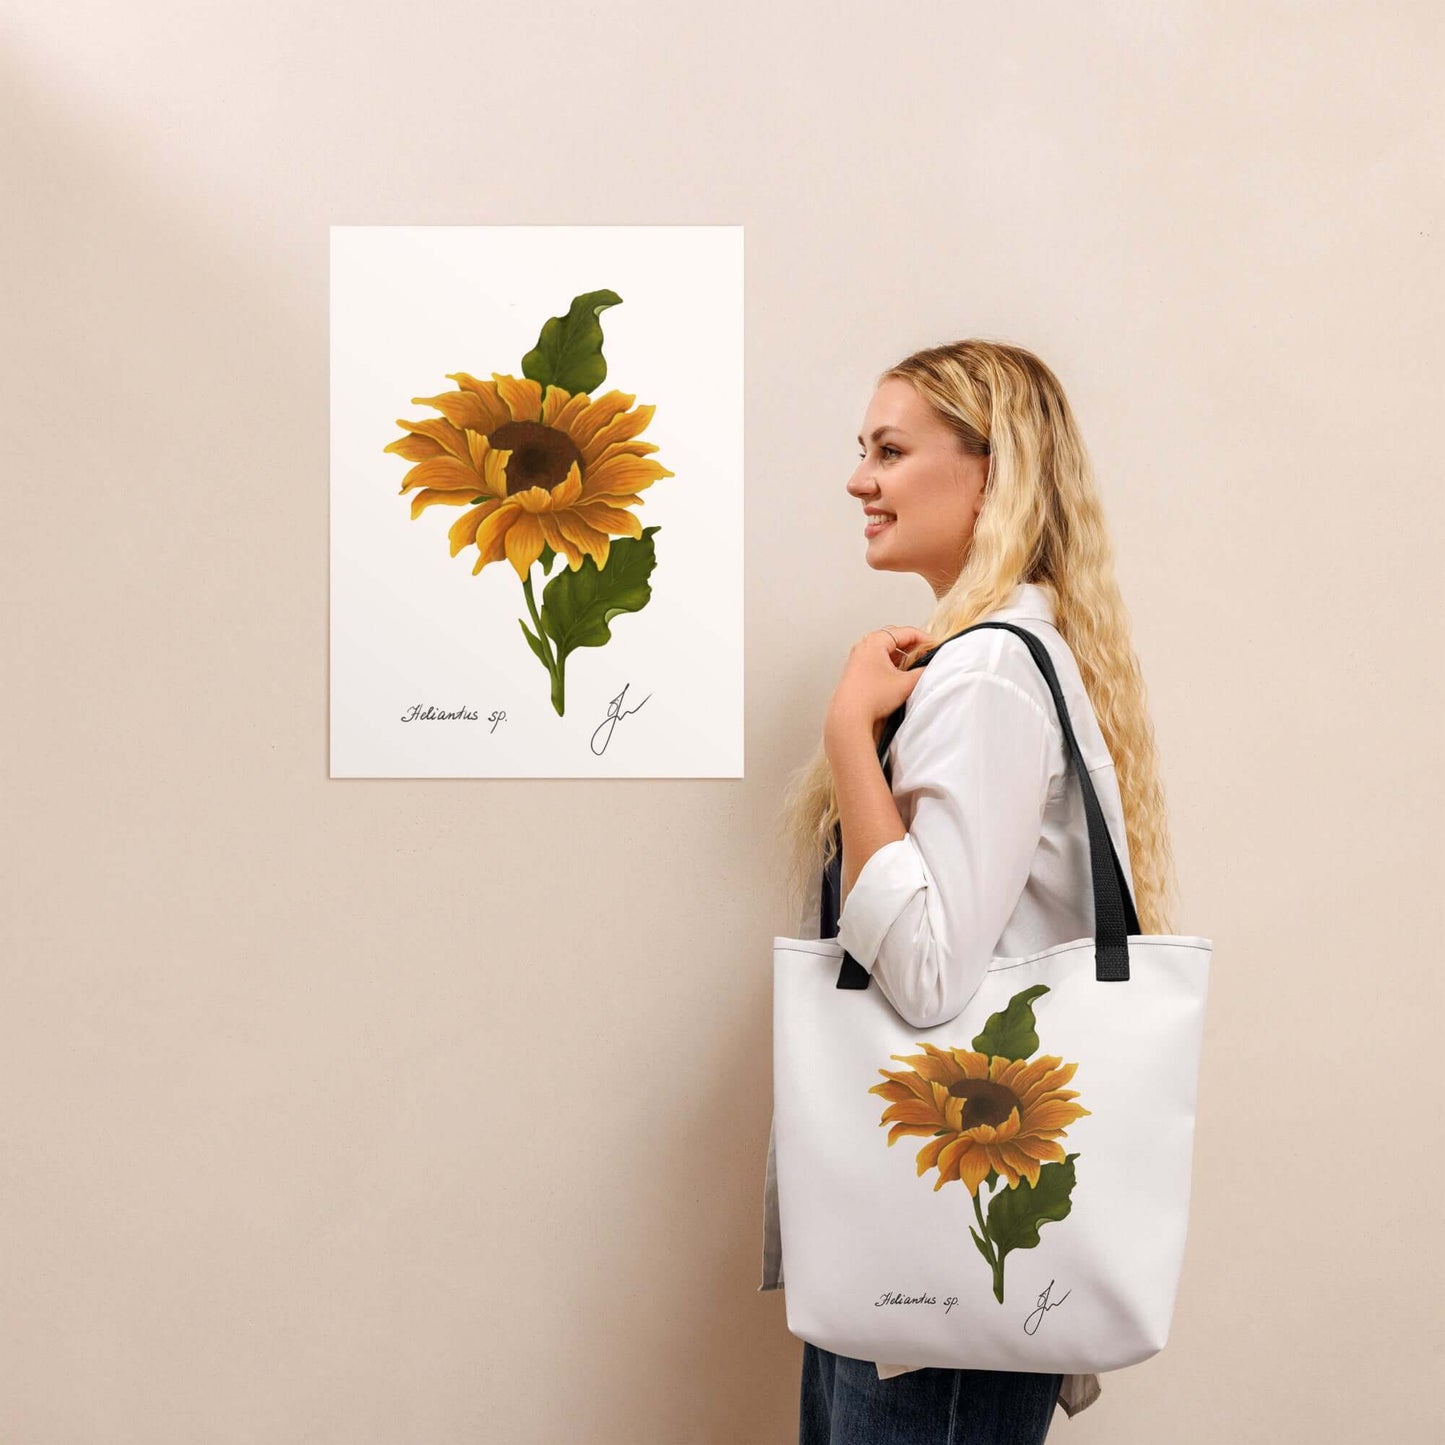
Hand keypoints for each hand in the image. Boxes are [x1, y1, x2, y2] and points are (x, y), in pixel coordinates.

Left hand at [824, 625, 933, 752]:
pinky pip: (878, 660)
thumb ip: (924, 672)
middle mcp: (864, 646)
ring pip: (886, 650)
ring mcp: (858, 658)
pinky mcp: (856, 670)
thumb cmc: (871, 698)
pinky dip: (891, 664)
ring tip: (914, 667)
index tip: (936, 647)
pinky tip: (899, 676)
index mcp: (875, 641)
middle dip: (913, 646)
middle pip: (895, 638)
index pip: (907, 632)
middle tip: (926, 655)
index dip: (925, 639)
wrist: (849, 717)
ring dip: (902, 656)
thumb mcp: (906, 683)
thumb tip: (932, 667)